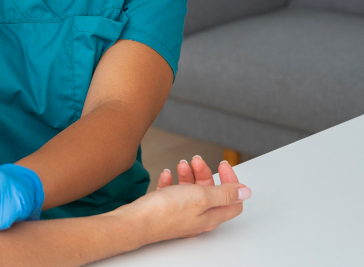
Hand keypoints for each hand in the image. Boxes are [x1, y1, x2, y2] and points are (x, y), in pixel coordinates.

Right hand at [118, 155, 250, 243]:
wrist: (136, 222)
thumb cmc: (165, 212)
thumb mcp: (201, 197)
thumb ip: (224, 193)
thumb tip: (246, 192)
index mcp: (211, 215)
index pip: (233, 200)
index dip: (231, 181)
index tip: (223, 165)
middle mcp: (198, 217)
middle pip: (210, 192)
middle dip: (205, 173)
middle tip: (197, 160)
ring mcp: (181, 214)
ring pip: (190, 191)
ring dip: (188, 175)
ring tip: (181, 164)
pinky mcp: (164, 211)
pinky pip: (172, 194)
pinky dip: (172, 182)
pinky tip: (167, 175)